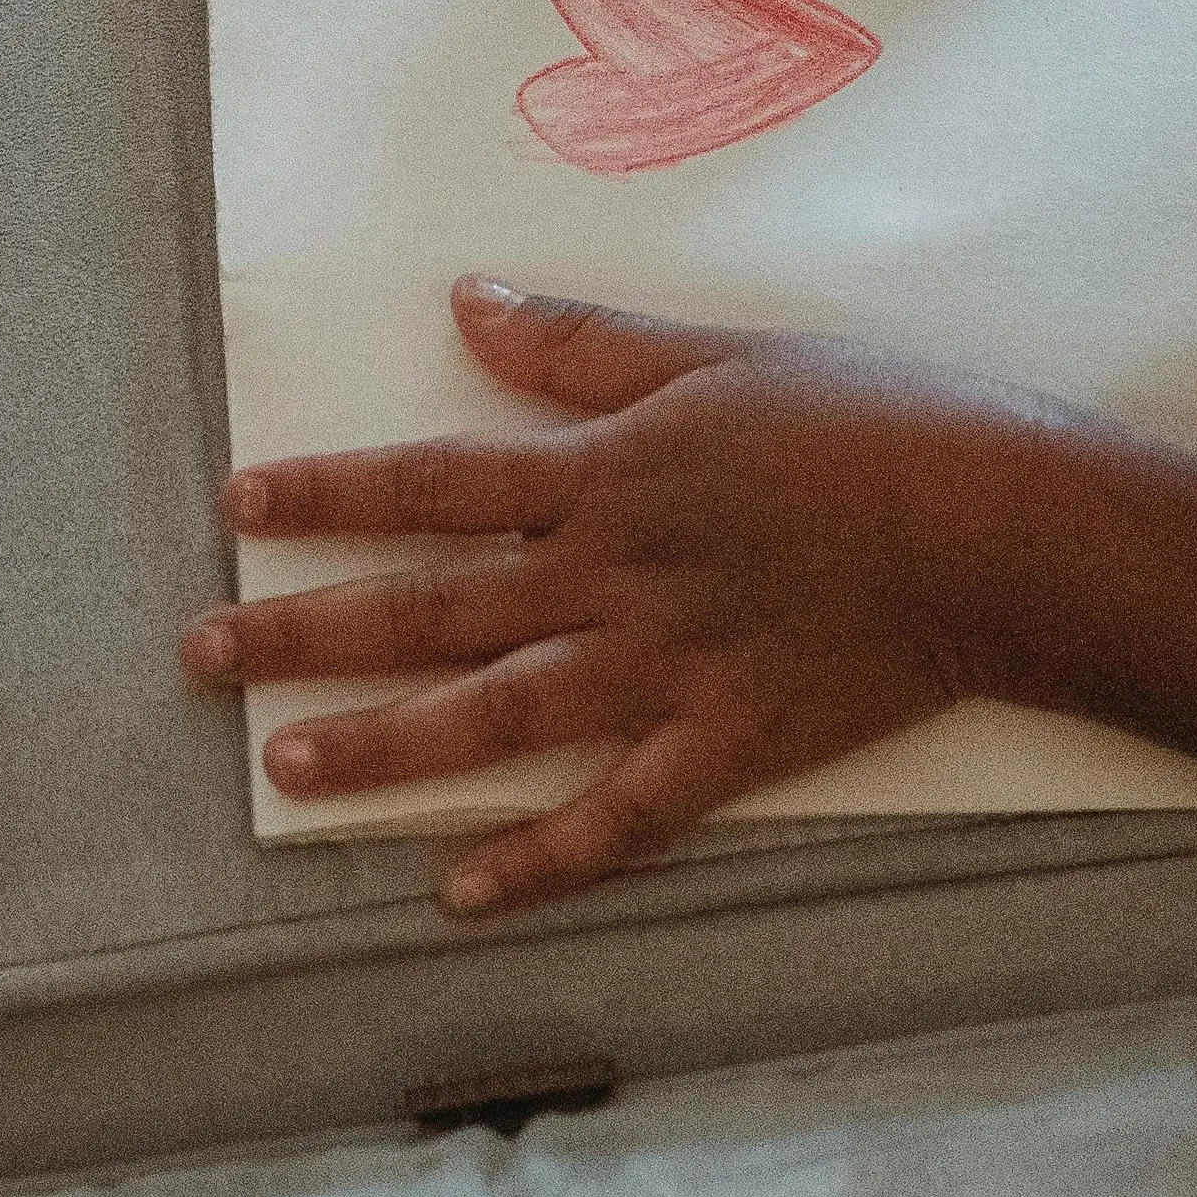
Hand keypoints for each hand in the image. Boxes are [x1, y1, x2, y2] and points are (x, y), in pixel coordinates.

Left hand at [192, 281, 1038, 913]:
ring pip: (493, 715)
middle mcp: (613, 576)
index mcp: (610, 472)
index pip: (438, 481)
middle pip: (431, 605)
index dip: (332, 490)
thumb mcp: (724, 354)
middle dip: (306, 627)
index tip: (239, 498)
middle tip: (200, 652)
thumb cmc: (874, 422)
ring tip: (282, 768)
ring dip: (380, 744)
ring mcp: (664, 670)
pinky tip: (457, 893)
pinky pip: (612, 818)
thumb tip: (467, 302)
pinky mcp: (724, 746)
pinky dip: (534, 860)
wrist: (996, 527)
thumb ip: (588, 346)